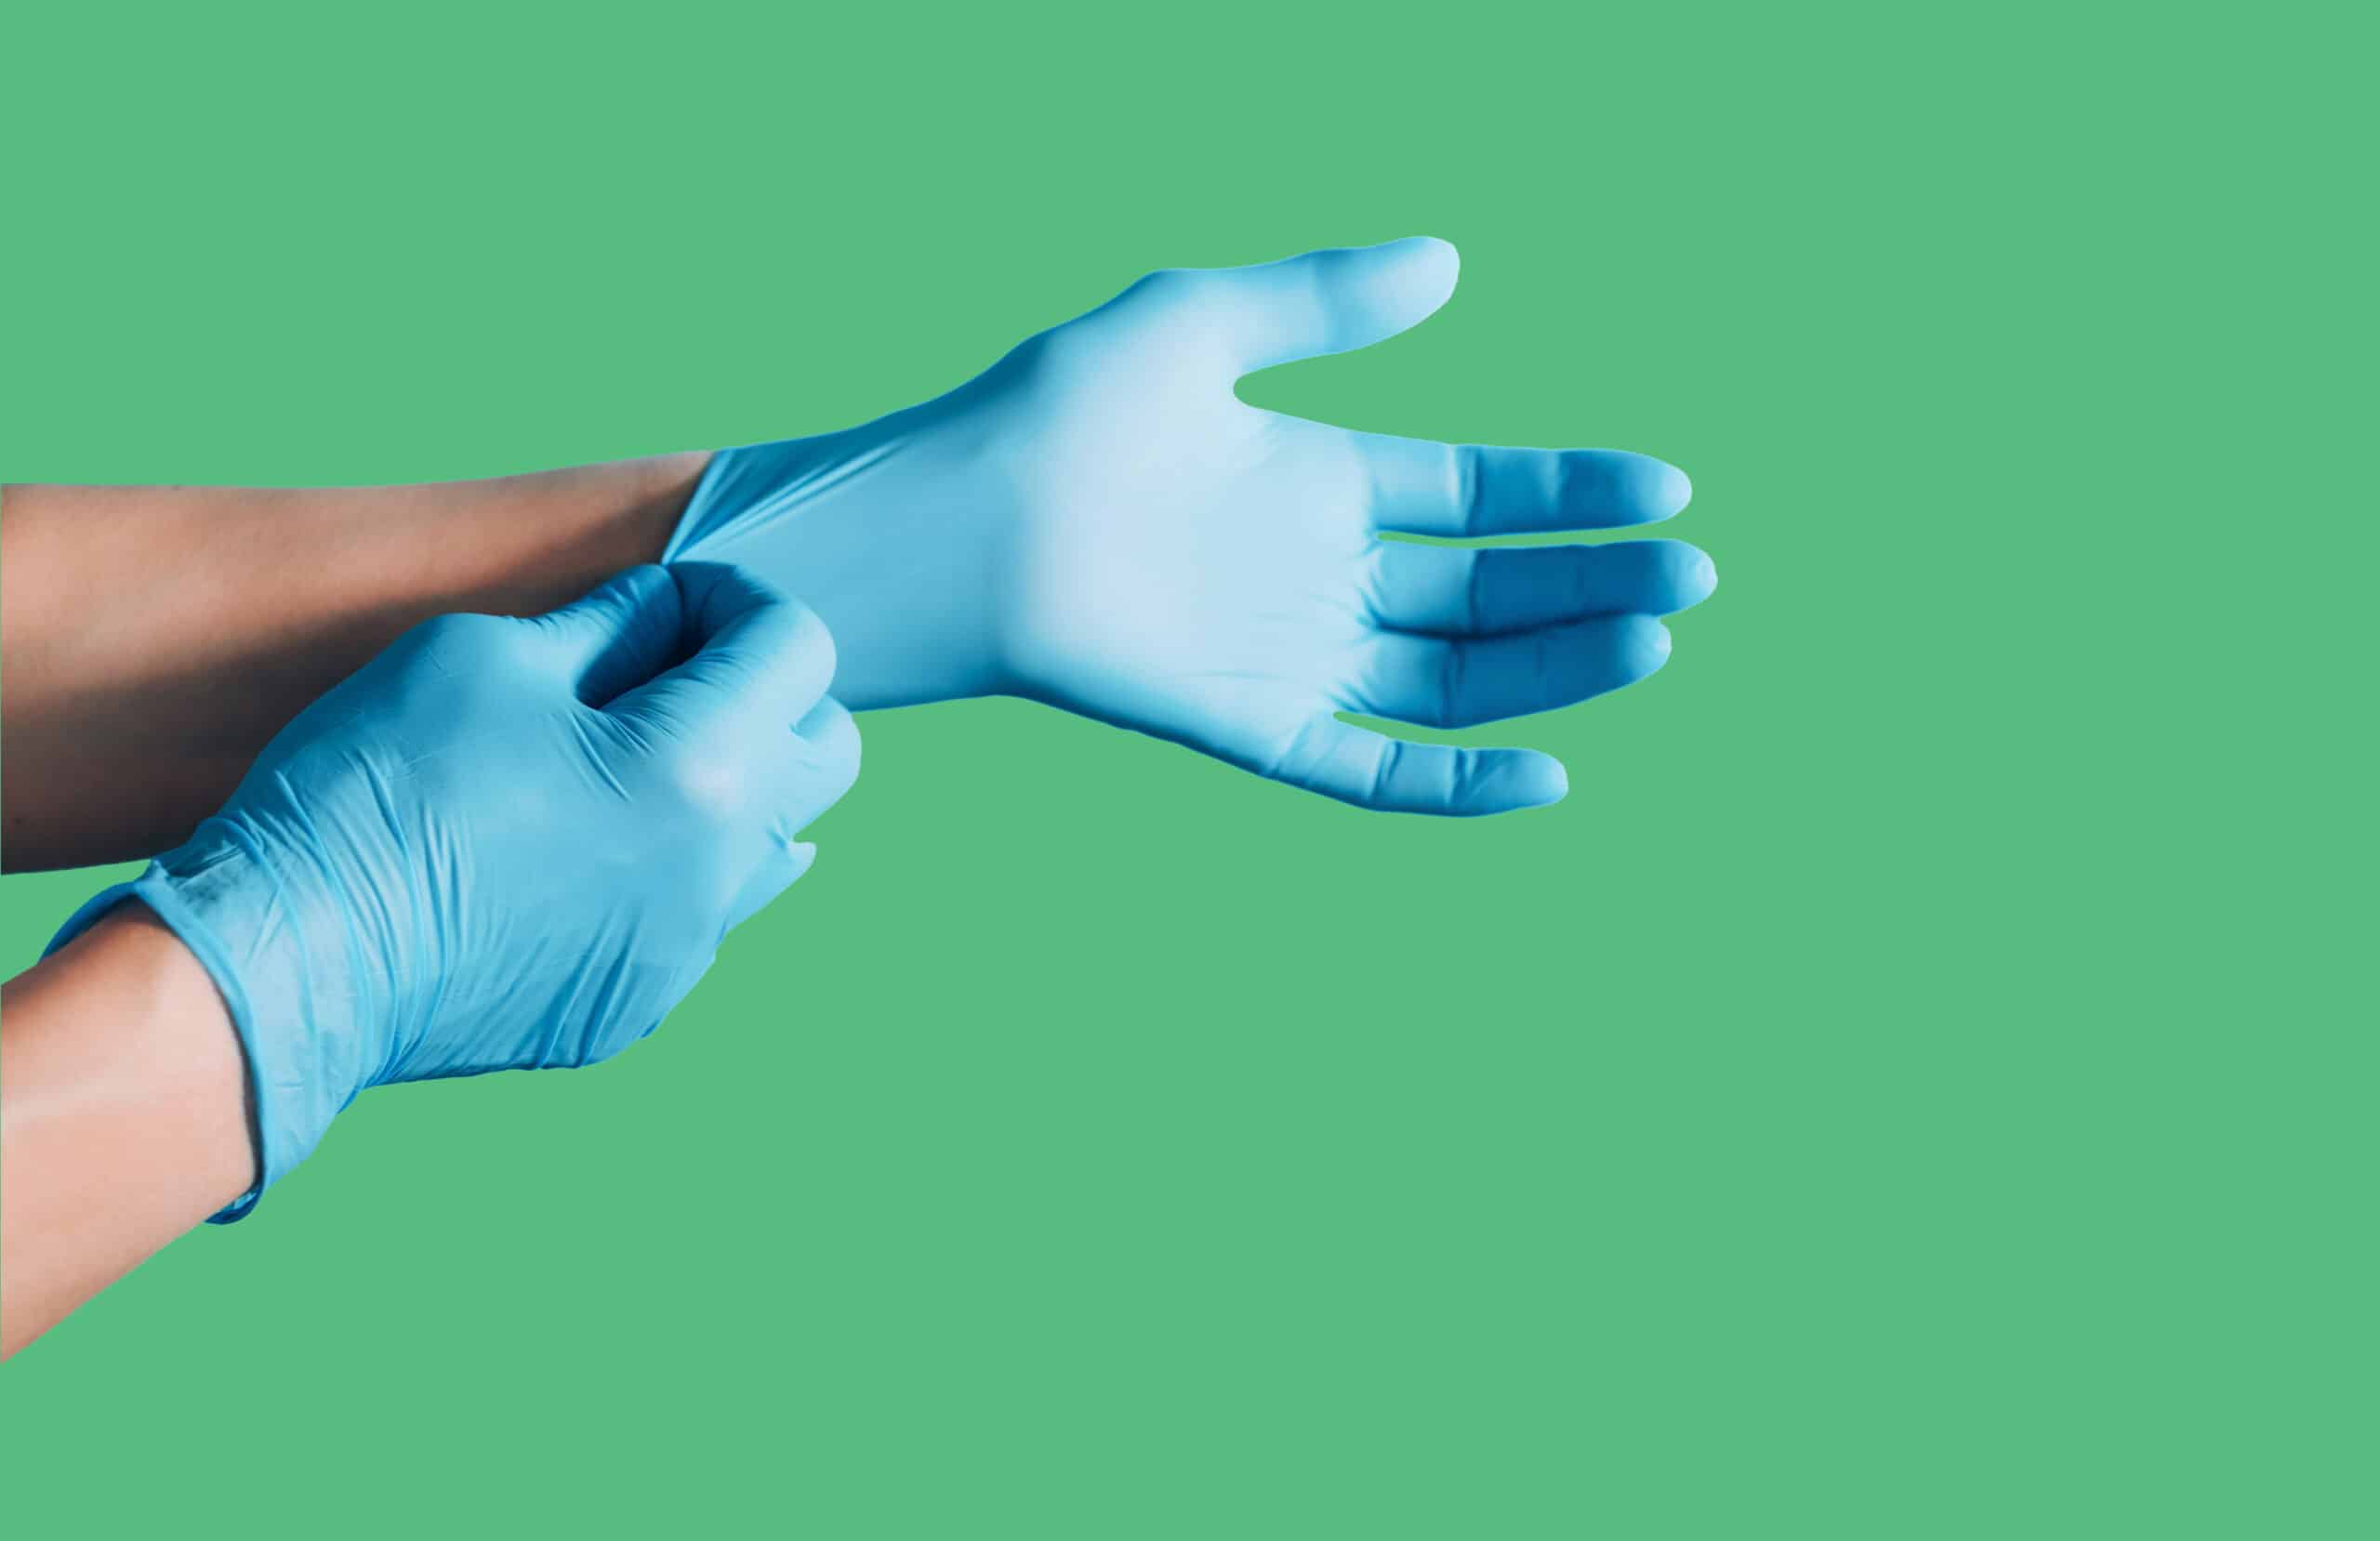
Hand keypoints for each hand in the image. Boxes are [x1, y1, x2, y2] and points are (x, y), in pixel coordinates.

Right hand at [45, 563, 858, 1218]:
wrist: (294, 959)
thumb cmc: (381, 785)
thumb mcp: (488, 652)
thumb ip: (612, 623)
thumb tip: (667, 614)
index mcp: (703, 763)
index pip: (798, 645)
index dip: (734, 600)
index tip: (667, 603)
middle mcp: (723, 867)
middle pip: (824, 751)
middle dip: (765, 694)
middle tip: (666, 676)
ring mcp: (687, 949)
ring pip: (772, 845)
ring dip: (725, 787)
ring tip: (619, 767)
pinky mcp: (637, 1004)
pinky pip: (696, 919)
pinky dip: (665, 871)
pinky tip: (575, 857)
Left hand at [670, 237, 1712, 814]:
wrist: (950, 522)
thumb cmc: (1053, 410)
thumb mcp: (1200, 323)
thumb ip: (1322, 300)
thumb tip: (1449, 257)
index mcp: (1317, 478)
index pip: (1478, 495)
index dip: (1572, 495)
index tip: (1665, 487)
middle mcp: (1315, 574)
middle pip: (1489, 592)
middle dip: (1592, 585)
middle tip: (1695, 575)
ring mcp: (1287, 654)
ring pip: (1453, 676)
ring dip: (1555, 668)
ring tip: (1653, 642)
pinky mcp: (1249, 726)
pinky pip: (1369, 767)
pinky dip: (1455, 783)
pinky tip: (1549, 772)